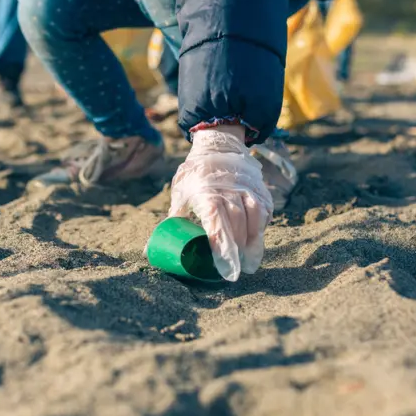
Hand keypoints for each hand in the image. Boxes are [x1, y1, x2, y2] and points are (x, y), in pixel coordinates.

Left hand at [167, 126, 273, 280]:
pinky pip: (265, 209)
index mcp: (207, 193)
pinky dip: (262, 226)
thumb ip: (172, 218)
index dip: (221, 245)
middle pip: (237, 224)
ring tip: (250, 260)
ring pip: (254, 216)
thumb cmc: (196, 174)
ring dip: (254, 240)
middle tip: (236, 269)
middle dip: (238, 249)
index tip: (223, 265)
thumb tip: (150, 249)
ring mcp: (247, 188)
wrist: (219, 145)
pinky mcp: (259, 188)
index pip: (216, 223)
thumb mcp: (181, 192)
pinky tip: (257, 239)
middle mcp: (229, 190)